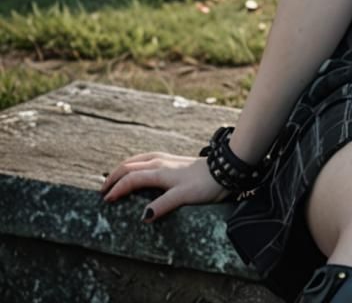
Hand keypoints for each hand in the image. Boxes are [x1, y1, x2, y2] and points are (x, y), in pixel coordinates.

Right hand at [98, 152, 230, 222]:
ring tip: (114, 179)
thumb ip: (163, 205)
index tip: (106, 201)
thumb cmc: (205, 184)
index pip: (131, 178)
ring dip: (124, 168)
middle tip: (103, 191)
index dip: (117, 189)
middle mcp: (160, 162)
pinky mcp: (173, 160)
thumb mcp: (184, 196)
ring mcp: (167, 159)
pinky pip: (147, 159)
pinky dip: (136, 164)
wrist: (225, 169)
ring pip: (138, 160)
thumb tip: (143, 216)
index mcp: (159, 171)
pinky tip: (138, 168)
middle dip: (114, 177)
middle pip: (130, 166)